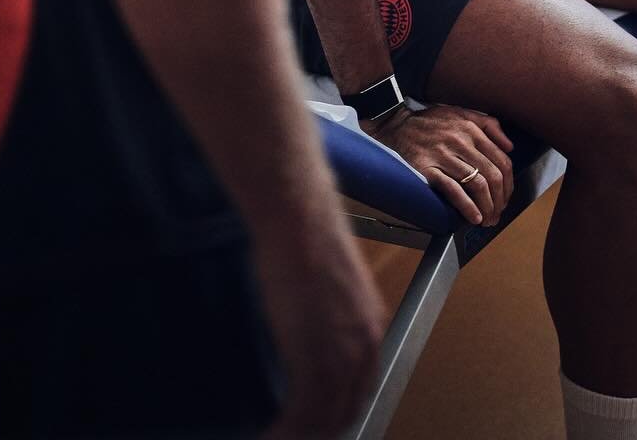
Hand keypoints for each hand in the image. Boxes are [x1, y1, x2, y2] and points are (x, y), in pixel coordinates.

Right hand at [260, 209, 383, 438]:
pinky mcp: (318, 361)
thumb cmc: (303, 235)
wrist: (298, 218)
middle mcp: (364, 346)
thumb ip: (325, 313)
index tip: (314, 421)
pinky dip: (284, 434)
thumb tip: (303, 326)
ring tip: (273, 439)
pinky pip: (303, 418)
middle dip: (319, 430)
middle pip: (345, 411)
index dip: (336, 412)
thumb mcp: (325, 282)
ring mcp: (344, 356)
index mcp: (368, 327)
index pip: (359, 389)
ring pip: (324, 420)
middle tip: (291, 434)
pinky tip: (267, 436)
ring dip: (298, 435)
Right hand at [369, 102, 514, 225]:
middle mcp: (461, 141)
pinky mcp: (428, 169)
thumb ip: (488, 124)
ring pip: (477, 184)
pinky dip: (467, 207)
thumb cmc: (430, 122)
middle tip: (498, 213)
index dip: (509, 184)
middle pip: (492, 175)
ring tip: (488, 219)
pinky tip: (474, 217)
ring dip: (487, 207)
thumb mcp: (461, 112)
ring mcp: (444, 156)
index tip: (506, 197)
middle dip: (500, 200)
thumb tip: (510, 145)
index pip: (501, 160)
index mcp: (471, 129)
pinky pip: (453, 190)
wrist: (396, 126)